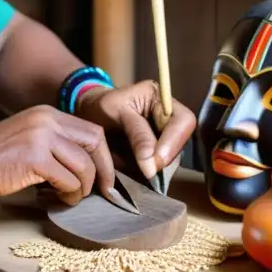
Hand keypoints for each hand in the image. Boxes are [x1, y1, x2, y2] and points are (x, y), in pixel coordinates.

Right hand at [0, 105, 114, 205]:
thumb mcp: (30, 135)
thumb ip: (56, 141)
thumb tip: (87, 164)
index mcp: (49, 114)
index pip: (92, 131)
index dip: (104, 156)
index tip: (105, 176)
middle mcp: (49, 121)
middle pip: (95, 144)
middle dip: (104, 171)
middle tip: (102, 191)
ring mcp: (42, 139)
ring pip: (84, 166)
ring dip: (83, 188)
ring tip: (71, 197)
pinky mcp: (36, 159)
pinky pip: (68, 181)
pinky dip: (69, 195)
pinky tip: (59, 199)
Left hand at [75, 80, 196, 181]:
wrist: (88, 114)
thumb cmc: (100, 107)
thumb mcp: (115, 112)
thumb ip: (137, 135)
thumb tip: (153, 166)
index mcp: (162, 99)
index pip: (184, 122)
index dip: (173, 143)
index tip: (155, 162)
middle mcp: (169, 118)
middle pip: (181, 144)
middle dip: (163, 159)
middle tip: (144, 170)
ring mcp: (165, 137)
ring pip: (172, 160)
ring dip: (154, 168)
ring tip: (131, 166)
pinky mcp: (157, 154)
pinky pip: (159, 169)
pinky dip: (147, 173)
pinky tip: (132, 170)